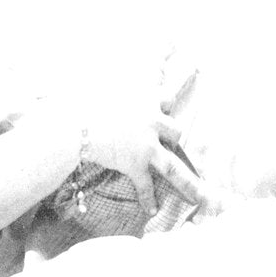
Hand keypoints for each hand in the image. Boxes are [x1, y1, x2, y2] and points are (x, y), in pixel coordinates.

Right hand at [75, 88, 206, 218]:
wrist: (75, 125)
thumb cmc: (84, 100)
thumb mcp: (105, 80)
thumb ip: (121, 78)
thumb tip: (144, 67)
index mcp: (145, 98)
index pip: (166, 96)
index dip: (166, 102)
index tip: (170, 101)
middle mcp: (151, 121)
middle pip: (175, 129)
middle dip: (172, 136)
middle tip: (167, 141)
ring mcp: (146, 145)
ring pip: (173, 166)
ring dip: (188, 183)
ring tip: (199, 197)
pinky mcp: (134, 164)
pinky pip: (145, 185)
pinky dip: (148, 198)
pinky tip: (152, 209)